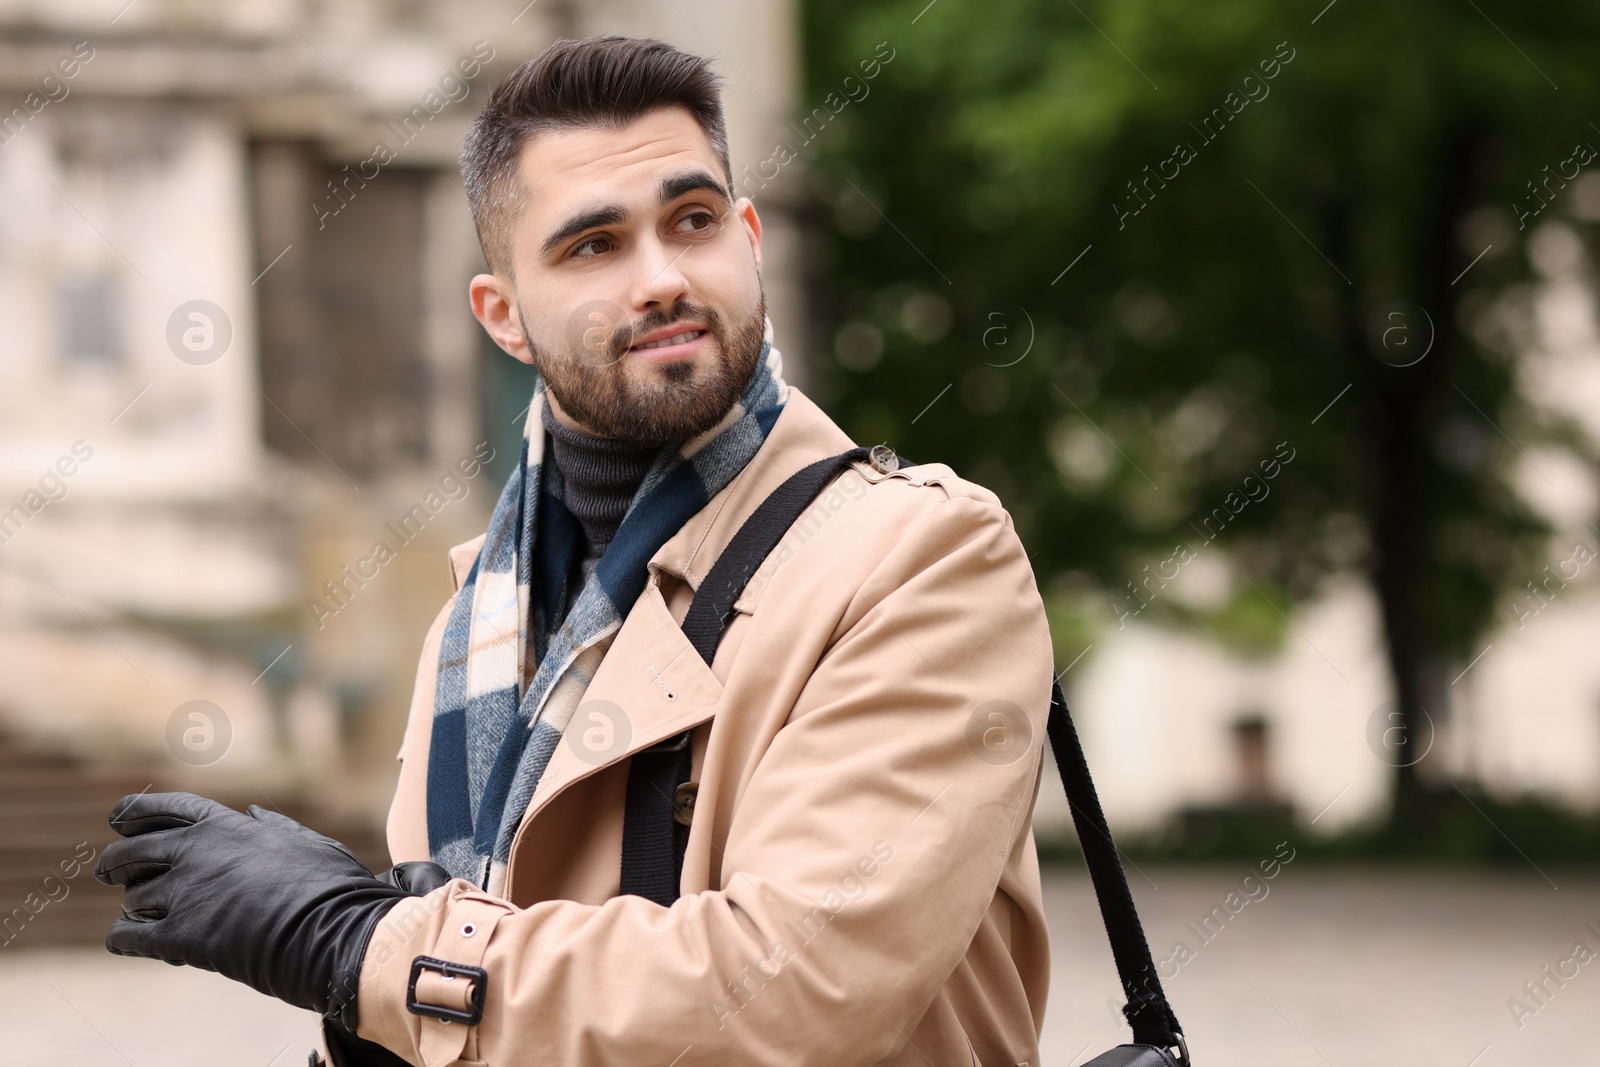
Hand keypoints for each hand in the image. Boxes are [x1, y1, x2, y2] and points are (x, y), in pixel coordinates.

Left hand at [93, 792, 442, 1030]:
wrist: (332, 931)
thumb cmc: (331, 887)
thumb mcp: (308, 842)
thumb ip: (274, 826)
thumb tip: (252, 812)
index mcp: (224, 825)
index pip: (161, 808)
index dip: (133, 813)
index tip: (119, 820)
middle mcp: (195, 852)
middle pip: (132, 851)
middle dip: (117, 861)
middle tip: (111, 871)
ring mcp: (184, 893)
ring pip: (132, 897)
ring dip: (135, 905)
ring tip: (142, 914)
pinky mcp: (179, 936)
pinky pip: (128, 937)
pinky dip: (123, 938)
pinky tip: (126, 940)